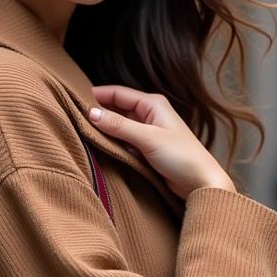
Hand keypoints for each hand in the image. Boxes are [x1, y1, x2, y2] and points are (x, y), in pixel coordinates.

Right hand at [87, 85, 236, 200]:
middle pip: (117, 108)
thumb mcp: (147, 138)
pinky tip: (101, 147)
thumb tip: (91, 113)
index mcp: (152, 103)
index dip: (96, 95)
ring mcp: (149, 131)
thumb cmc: (181, 157)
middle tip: (75, 119)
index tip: (75, 102)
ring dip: (105, 129)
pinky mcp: (148, 148)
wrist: (202, 183)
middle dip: (99, 112)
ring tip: (83, 132)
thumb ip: (119, 125)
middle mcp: (150, 114)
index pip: (117, 93)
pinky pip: (125, 140)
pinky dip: (113, 142)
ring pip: (119, 125)